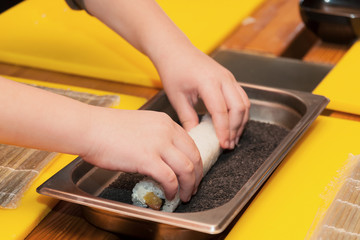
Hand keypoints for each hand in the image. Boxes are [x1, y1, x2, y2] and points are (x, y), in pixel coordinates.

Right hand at [82, 107, 202, 201]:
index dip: (195, 162)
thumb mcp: (141, 125)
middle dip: (197, 176)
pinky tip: (169, 195)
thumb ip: (156, 137)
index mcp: (165, 122)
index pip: (190, 144)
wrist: (90, 128)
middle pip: (194, 156)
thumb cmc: (108, 128)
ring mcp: (158, 144)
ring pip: (187, 169)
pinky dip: (173, 190)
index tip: (193, 173)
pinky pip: (170, 179)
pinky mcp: (148, 159)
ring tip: (185, 196)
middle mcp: (166, 131)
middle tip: (193, 187)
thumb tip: (163, 157)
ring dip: (189, 186)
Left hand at [157, 46, 249, 148]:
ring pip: (244, 103)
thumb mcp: (176, 97)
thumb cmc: (173, 70)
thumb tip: (195, 137)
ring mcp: (229, 77)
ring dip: (241, 122)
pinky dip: (240, 113)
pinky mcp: (230, 79)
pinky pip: (241, 98)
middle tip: (228, 145)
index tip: (222, 145)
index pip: (221, 111)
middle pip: (239, 108)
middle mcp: (223, 78)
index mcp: (208, 82)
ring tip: (232, 139)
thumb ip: (187, 118)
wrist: (175, 50)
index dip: (223, 130)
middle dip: (235, 129)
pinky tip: (233, 125)